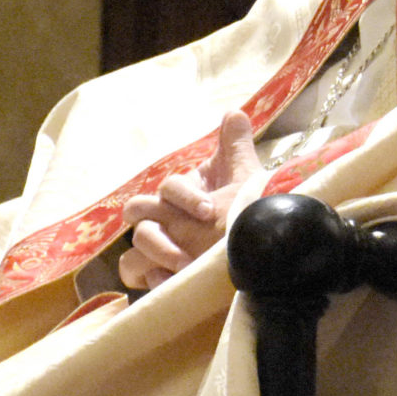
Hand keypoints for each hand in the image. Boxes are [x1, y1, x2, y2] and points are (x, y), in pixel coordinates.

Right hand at [119, 111, 264, 289]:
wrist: (264, 248)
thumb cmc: (252, 209)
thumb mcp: (246, 178)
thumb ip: (235, 145)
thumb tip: (233, 112)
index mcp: (182, 194)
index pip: (169, 188)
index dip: (186, 196)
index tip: (209, 209)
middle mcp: (165, 218)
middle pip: (137, 213)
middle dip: (159, 227)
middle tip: (189, 241)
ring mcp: (161, 248)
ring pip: (132, 250)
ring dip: (157, 255)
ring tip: (185, 266)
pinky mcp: (162, 275)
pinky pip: (139, 277)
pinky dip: (153, 281)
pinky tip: (174, 282)